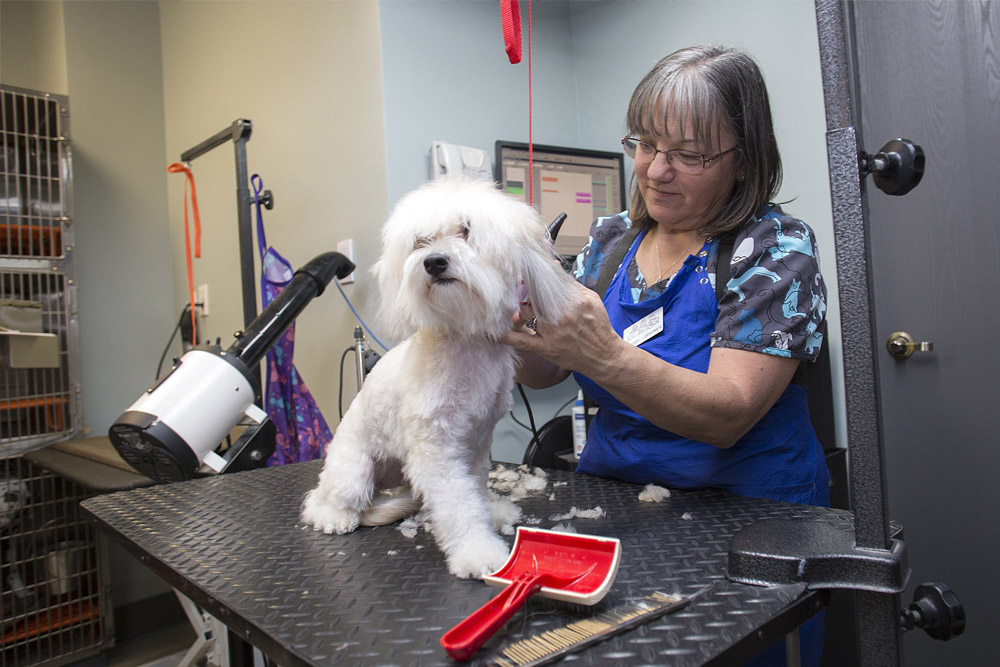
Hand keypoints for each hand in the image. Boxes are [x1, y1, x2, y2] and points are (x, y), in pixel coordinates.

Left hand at [501, 281, 622, 376]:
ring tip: (521, 311)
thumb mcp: (591, 300)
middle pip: (534, 296)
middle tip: (519, 288)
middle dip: (525, 291)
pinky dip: (508, 336)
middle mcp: (562, 316)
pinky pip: (523, 341)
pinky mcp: (547, 348)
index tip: (524, 271)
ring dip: (521, 310)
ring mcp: (553, 332)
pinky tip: (497, 332)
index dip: (533, 276)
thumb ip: (572, 285)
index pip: (548, 282)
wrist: (604, 355)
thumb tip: (555, 269)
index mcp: (574, 301)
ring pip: (527, 314)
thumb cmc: (598, 328)